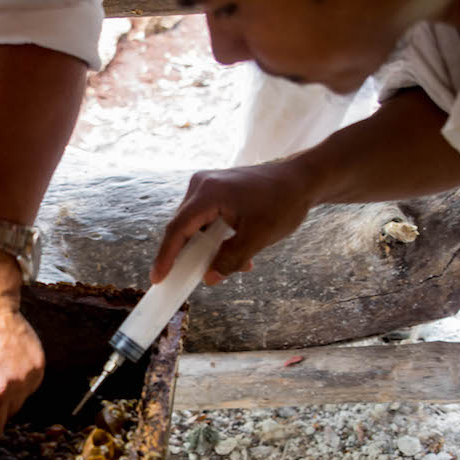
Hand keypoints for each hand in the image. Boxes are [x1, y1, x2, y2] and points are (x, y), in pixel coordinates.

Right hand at [151, 159, 320, 286]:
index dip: (166, 257)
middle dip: (190, 254)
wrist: (302, 179)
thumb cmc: (283, 203)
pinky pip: (206, 217)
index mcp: (208, 193)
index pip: (177, 229)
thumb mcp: (258, 237)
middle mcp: (202, 184)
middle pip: (183, 227)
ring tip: (232, 263)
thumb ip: (231, 259)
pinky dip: (215, 236)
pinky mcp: (216, 188)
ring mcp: (208, 184)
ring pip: (195, 224)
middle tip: (189, 280)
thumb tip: (208, 279)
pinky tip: (236, 249)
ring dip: (207, 246)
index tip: (157, 279)